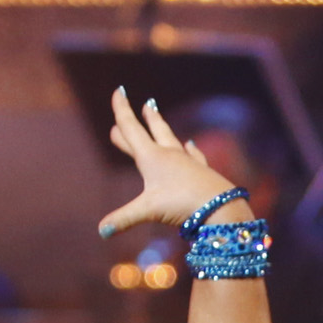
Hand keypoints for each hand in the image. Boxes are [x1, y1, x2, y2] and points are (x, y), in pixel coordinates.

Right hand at [96, 86, 236, 238]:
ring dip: (160, 125)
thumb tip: (101, 231)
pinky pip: (193, 156)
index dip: (122, 110)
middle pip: (151, 131)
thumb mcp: (148, 211)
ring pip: (170, 138)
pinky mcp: (202, 172)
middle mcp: (169, 155)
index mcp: (151, 157)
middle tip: (136, 104)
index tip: (119, 91)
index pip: (131, 128)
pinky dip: (189, 150)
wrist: (221, 208)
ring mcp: (187, 162)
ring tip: (154, 113)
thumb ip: (123, 219)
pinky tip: (191, 145)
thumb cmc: (182, 204)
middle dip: (140, 118)